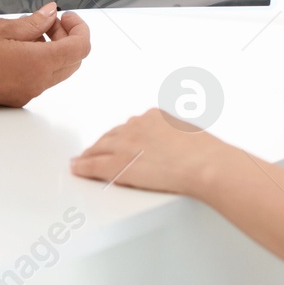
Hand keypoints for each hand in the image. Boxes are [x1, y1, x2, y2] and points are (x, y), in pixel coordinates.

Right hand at [0, 4, 90, 110]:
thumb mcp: (1, 26)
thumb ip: (33, 22)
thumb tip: (51, 14)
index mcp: (36, 64)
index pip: (79, 48)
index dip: (80, 28)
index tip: (66, 16)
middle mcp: (34, 84)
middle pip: (72, 62)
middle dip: (67, 38)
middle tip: (49, 21)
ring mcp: (23, 94)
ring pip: (55, 72)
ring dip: (52, 50)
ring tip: (29, 31)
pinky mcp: (11, 98)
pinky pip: (37, 79)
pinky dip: (38, 61)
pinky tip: (17, 47)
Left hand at [70, 109, 233, 197]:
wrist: (205, 164)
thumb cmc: (206, 154)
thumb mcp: (190, 134)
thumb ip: (175, 136)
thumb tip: (177, 145)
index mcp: (153, 116)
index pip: (130, 126)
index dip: (121, 137)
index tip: (118, 142)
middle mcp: (135, 126)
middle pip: (111, 135)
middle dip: (102, 144)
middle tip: (93, 151)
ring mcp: (125, 144)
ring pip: (99, 148)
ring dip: (89, 154)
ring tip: (81, 160)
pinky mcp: (118, 164)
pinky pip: (94, 164)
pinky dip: (82, 167)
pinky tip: (76, 168)